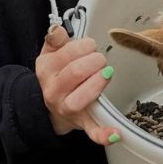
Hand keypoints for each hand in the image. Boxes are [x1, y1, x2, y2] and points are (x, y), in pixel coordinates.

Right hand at [35, 25, 120, 145]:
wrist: (50, 106)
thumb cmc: (57, 75)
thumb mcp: (51, 53)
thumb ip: (55, 39)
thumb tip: (58, 29)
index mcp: (46, 70)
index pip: (66, 53)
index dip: (84, 46)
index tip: (90, 46)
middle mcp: (53, 90)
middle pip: (75, 72)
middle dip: (94, 61)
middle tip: (100, 60)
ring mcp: (67, 108)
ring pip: (80, 99)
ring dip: (97, 83)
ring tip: (105, 74)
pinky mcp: (82, 123)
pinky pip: (92, 131)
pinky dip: (104, 134)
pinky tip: (116, 132)